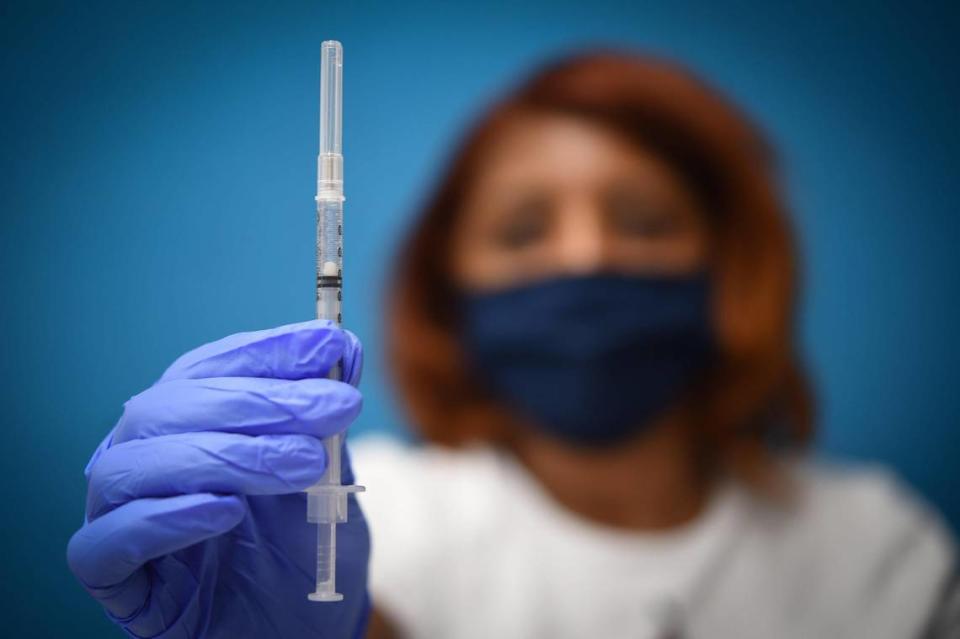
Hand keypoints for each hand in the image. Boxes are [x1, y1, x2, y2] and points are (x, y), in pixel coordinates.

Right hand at [67, 320, 369, 637]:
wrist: (293, 631)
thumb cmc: (298, 550)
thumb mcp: (322, 479)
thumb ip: (322, 422)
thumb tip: (340, 349)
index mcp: (185, 426)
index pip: (209, 370)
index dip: (268, 351)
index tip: (331, 342)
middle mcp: (143, 459)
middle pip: (172, 406)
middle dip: (264, 401)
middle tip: (337, 405)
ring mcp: (118, 515)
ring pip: (137, 463)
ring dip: (229, 454)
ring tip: (306, 465)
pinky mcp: (112, 578)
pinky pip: (109, 542)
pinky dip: (167, 519)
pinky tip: (226, 511)